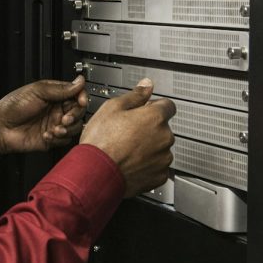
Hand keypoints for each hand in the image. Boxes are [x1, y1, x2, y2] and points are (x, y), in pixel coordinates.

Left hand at [0, 76, 87, 154]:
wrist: (0, 127)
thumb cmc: (12, 107)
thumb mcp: (37, 92)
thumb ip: (60, 89)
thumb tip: (79, 81)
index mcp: (54, 95)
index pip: (76, 94)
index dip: (81, 97)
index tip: (80, 101)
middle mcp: (57, 109)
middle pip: (79, 111)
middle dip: (74, 115)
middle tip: (64, 118)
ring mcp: (55, 124)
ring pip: (75, 127)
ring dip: (67, 128)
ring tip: (55, 128)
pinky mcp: (52, 139)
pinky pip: (64, 140)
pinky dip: (57, 138)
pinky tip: (46, 135)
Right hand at [80, 78, 175, 196]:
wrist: (95, 173)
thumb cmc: (101, 142)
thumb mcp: (112, 108)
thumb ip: (135, 96)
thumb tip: (146, 86)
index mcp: (154, 117)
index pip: (167, 105)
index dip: (153, 107)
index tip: (144, 111)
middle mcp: (164, 137)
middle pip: (162, 128)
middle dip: (149, 129)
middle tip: (127, 132)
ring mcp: (163, 158)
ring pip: (160, 148)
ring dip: (149, 147)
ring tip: (126, 149)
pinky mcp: (159, 176)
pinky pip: (157, 167)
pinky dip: (147, 165)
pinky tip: (131, 162)